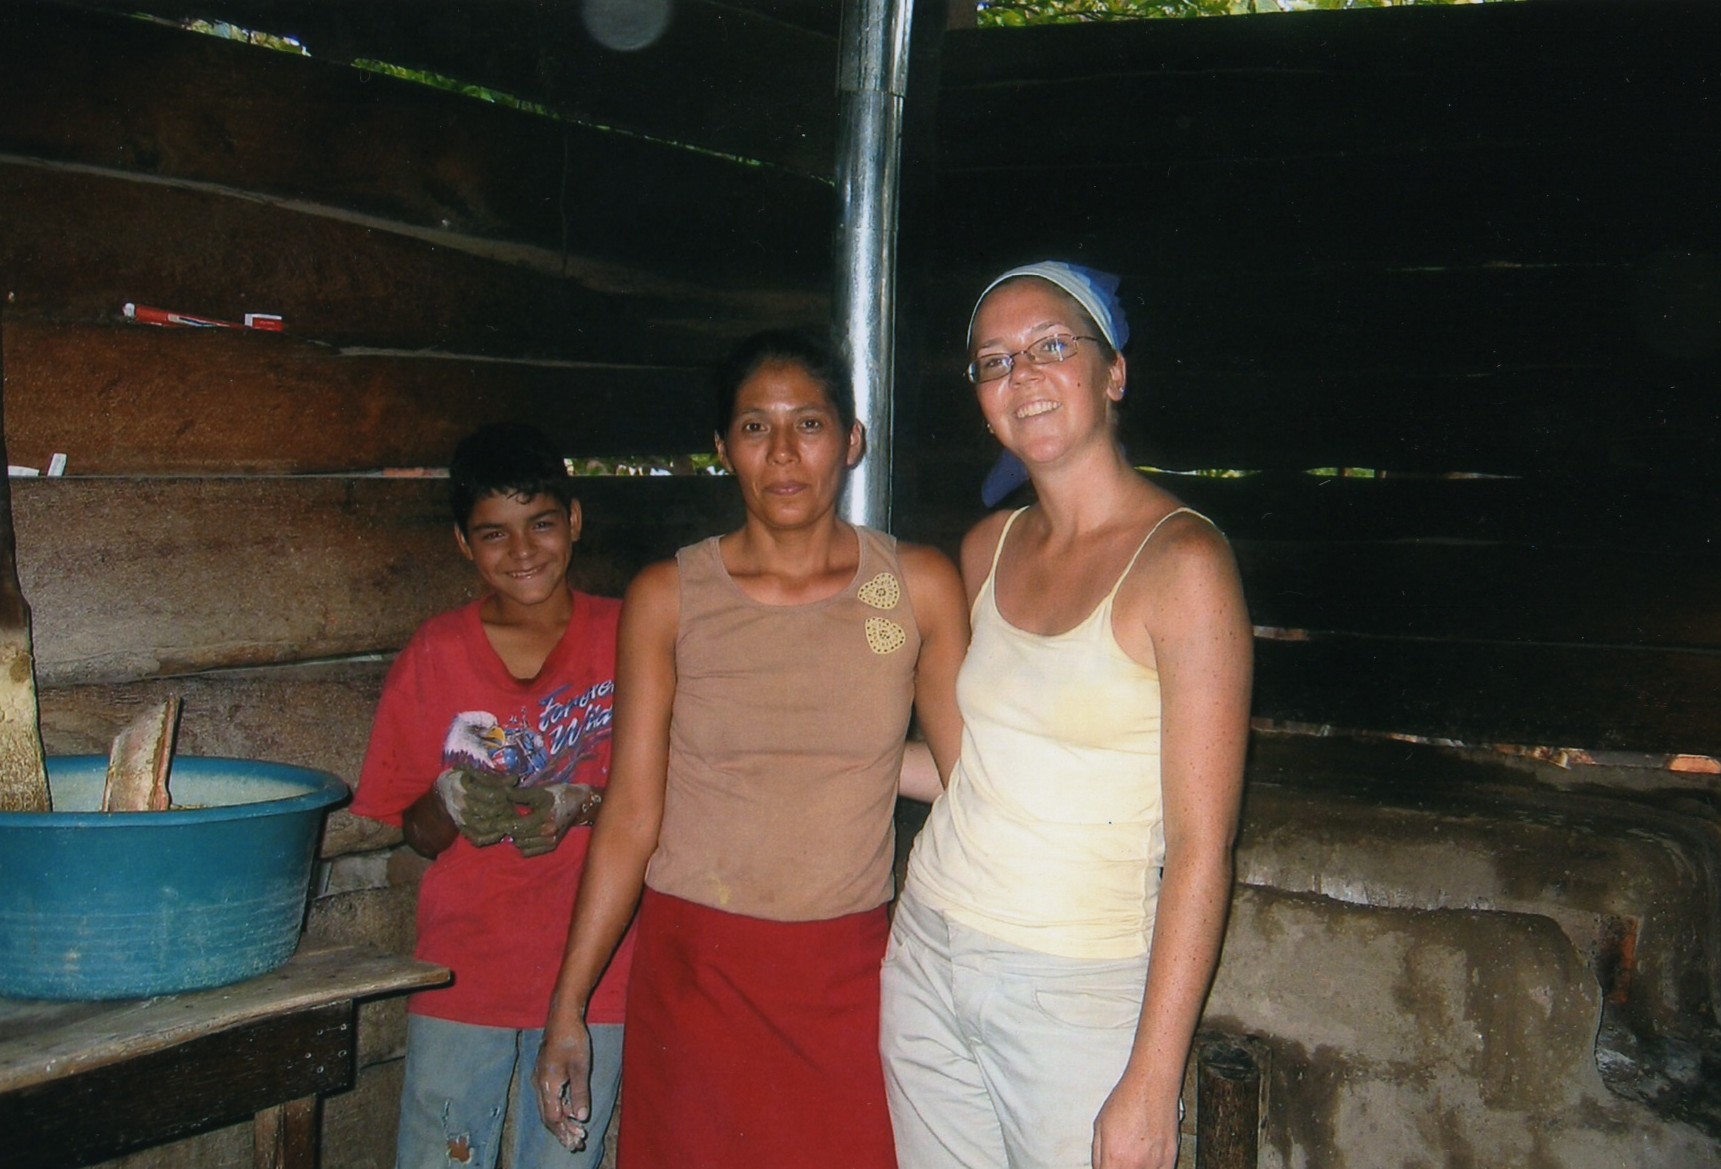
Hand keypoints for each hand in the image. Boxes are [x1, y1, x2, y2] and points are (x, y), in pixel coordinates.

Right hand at [436, 768, 516, 846]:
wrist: (442, 791)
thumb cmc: (463, 779)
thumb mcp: (477, 773)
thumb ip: (496, 778)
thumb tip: (514, 779)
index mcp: (464, 786)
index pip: (490, 795)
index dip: (503, 795)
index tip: (508, 793)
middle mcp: (461, 804)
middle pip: (488, 811)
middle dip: (504, 809)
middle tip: (511, 806)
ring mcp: (461, 819)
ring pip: (484, 826)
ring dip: (500, 823)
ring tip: (508, 818)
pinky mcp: (462, 829)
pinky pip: (477, 838)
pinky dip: (491, 837)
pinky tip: (501, 832)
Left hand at [510, 783, 600, 857]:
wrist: (579, 804)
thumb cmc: (558, 795)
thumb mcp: (539, 791)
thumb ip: (520, 795)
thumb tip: (503, 794)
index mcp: (544, 818)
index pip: (517, 826)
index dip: (504, 823)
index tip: (496, 820)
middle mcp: (548, 833)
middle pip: (518, 837)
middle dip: (510, 829)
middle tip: (506, 822)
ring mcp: (550, 842)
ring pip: (521, 846)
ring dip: (516, 838)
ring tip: (517, 828)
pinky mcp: (551, 847)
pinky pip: (528, 852)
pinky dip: (524, 845)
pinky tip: (525, 835)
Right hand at [534, 1019, 593, 1151]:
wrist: (562, 1018)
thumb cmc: (573, 1040)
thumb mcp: (580, 1068)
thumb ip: (580, 1093)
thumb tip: (581, 1117)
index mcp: (547, 1085)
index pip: (553, 1117)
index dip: (564, 1132)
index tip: (576, 1142)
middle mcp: (539, 1085)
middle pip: (548, 1116)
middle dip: (562, 1131)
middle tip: (577, 1143)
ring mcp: (540, 1079)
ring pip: (549, 1107)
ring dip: (562, 1121)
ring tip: (576, 1131)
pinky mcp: (545, 1074)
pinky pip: (550, 1098)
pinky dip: (560, 1108)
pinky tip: (572, 1111)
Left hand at [1092, 1082, 1179, 1168]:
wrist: (1152, 1086)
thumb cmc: (1127, 1100)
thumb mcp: (1099, 1126)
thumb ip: (1098, 1155)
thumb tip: (1099, 1168)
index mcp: (1114, 1159)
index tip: (1106, 1166)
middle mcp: (1136, 1165)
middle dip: (1119, 1167)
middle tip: (1119, 1158)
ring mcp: (1155, 1164)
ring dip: (1136, 1166)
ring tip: (1134, 1154)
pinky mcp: (1170, 1159)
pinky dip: (1152, 1166)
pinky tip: (1147, 1157)